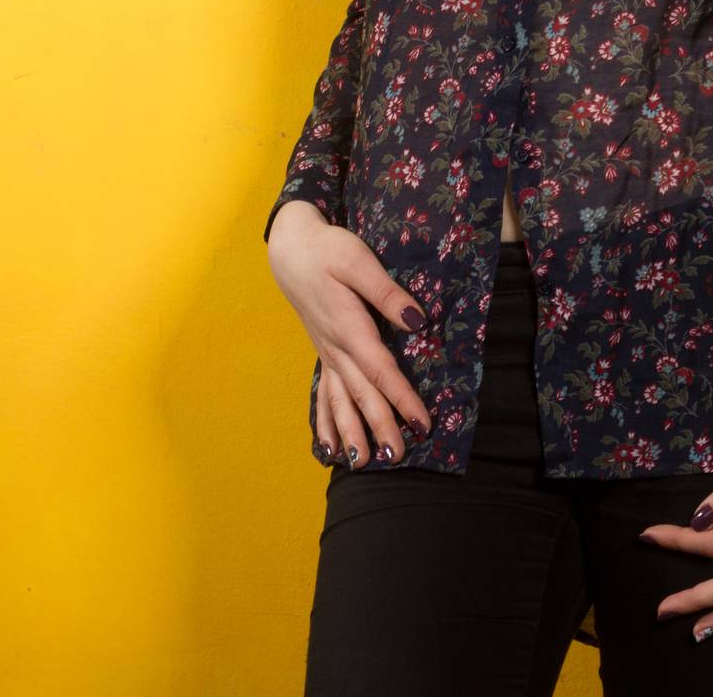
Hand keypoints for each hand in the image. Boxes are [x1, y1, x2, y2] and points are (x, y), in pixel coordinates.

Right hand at [266, 200, 432, 465]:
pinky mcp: (323, 351)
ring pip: (340, 399)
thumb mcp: (359, 262)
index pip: (381, 371)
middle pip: (362, 393)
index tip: (421, 423)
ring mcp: (327, 352)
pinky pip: (324, 393)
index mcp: (349, 328)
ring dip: (352, 432)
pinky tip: (329, 446)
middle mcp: (336, 348)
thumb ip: (387, 294)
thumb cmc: (328, 251)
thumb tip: (417, 321)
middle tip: (397, 457)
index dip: (402, 398)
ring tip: (363, 463)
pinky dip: (326, 421)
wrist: (292, 249)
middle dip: (380, 426)